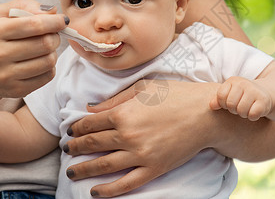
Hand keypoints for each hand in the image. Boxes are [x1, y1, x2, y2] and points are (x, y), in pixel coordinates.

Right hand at [0, 0, 67, 99]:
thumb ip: (25, 5)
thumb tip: (52, 12)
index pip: (34, 25)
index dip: (54, 22)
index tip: (62, 20)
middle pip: (45, 43)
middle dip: (55, 37)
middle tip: (51, 35)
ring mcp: (5, 75)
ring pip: (49, 61)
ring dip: (53, 52)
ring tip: (44, 49)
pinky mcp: (15, 90)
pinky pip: (47, 76)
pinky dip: (49, 67)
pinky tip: (39, 62)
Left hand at [63, 80, 220, 197]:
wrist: (207, 114)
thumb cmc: (177, 95)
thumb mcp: (144, 87)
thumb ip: (115, 99)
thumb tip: (90, 108)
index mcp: (124, 112)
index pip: (89, 123)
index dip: (76, 128)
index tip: (71, 132)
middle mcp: (128, 134)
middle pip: (92, 144)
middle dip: (75, 148)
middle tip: (67, 149)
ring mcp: (141, 154)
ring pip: (103, 165)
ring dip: (83, 169)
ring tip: (72, 172)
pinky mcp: (154, 168)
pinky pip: (125, 183)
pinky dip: (108, 190)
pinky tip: (95, 192)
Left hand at [211, 76, 271, 120]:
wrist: (264, 94)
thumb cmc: (242, 96)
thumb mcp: (229, 95)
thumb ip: (218, 99)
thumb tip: (211, 106)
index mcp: (233, 81)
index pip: (221, 96)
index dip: (223, 104)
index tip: (228, 104)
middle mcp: (244, 83)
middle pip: (230, 104)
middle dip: (233, 110)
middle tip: (239, 107)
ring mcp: (255, 91)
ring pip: (241, 111)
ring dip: (243, 114)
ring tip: (246, 109)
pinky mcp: (264, 101)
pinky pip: (252, 114)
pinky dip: (252, 117)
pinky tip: (254, 112)